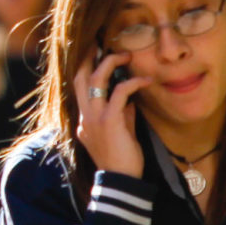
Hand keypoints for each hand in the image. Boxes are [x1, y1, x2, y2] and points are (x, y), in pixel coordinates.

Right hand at [73, 52, 152, 177]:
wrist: (121, 181)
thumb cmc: (122, 160)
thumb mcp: (120, 133)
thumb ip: (122, 115)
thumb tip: (130, 99)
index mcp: (84, 120)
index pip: (79, 88)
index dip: (85, 68)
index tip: (94, 53)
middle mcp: (84, 116)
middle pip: (79, 77)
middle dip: (88, 56)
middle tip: (100, 43)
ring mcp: (94, 118)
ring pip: (95, 79)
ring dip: (110, 62)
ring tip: (127, 55)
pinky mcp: (109, 120)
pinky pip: (120, 93)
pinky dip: (133, 82)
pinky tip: (146, 80)